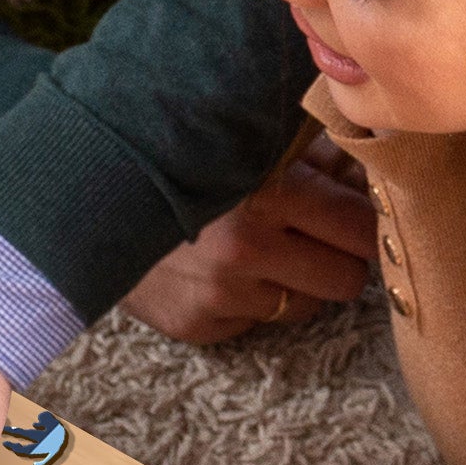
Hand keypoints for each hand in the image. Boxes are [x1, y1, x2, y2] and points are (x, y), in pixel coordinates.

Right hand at [120, 144, 377, 344]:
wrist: (89, 194)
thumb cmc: (184, 158)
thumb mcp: (251, 141)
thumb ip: (317, 155)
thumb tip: (377, 168)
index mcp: (270, 189)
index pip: (362, 229)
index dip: (363, 221)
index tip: (351, 213)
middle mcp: (247, 246)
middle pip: (348, 278)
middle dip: (339, 257)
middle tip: (317, 237)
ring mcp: (221, 292)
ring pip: (308, 307)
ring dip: (297, 282)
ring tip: (264, 250)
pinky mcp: (198, 324)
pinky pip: (259, 324)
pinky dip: (251, 301)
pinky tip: (223, 270)